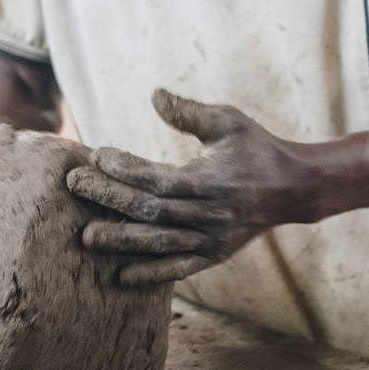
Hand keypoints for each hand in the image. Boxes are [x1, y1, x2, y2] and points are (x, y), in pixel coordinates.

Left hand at [65, 89, 316, 285]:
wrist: (294, 188)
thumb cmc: (256, 148)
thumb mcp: (229, 122)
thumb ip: (190, 111)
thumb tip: (155, 94)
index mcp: (211, 180)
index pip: (157, 177)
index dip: (124, 169)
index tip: (97, 155)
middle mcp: (210, 213)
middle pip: (151, 210)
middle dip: (109, 198)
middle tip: (75, 185)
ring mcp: (212, 239)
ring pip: (159, 243)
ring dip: (121, 240)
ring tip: (87, 236)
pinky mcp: (214, 255)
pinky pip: (178, 269)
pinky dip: (150, 274)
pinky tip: (121, 275)